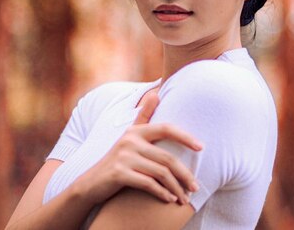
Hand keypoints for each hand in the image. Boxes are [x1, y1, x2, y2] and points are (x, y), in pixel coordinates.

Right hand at [77, 91, 201, 205]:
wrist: (91, 182)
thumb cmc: (117, 160)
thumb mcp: (129, 136)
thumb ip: (143, 117)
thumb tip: (156, 93)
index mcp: (136, 131)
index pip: (165, 128)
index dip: (185, 136)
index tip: (201, 147)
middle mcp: (130, 141)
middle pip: (167, 158)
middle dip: (184, 175)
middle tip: (195, 187)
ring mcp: (124, 157)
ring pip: (160, 173)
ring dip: (176, 188)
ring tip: (184, 198)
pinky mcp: (119, 174)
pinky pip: (148, 184)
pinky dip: (162, 194)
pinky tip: (169, 200)